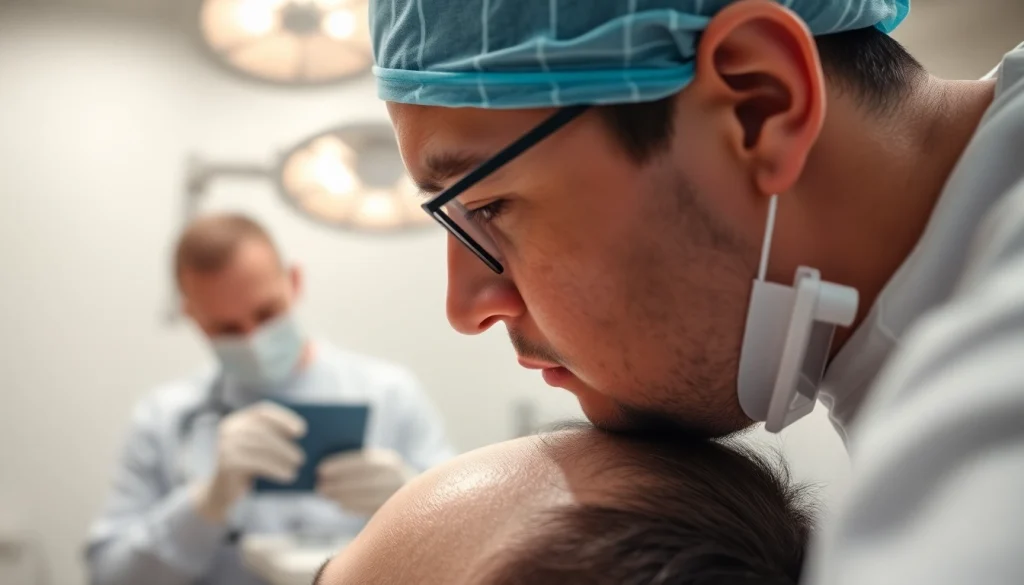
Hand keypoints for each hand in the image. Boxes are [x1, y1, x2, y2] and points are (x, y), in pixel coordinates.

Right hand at [192, 401, 306, 522]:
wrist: (221, 492)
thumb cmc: (247, 468)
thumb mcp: (259, 449)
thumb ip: (273, 438)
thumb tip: (304, 436)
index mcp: (239, 419)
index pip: (262, 411)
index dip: (284, 418)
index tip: (303, 430)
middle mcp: (229, 428)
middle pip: (261, 430)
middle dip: (284, 443)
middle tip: (302, 457)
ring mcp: (224, 444)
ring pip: (258, 446)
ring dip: (282, 456)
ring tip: (297, 467)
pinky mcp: (224, 462)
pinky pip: (254, 462)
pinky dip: (274, 468)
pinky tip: (288, 476)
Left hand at [315, 448, 413, 515]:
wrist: (420, 494)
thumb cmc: (387, 476)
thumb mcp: (379, 465)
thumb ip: (360, 464)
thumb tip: (328, 468)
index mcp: (388, 460)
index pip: (361, 461)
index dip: (340, 465)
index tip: (320, 469)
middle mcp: (395, 476)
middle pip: (362, 480)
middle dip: (338, 484)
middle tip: (319, 487)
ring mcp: (397, 494)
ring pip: (365, 496)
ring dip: (343, 496)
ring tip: (326, 496)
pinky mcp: (395, 511)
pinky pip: (370, 509)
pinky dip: (354, 507)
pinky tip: (340, 506)